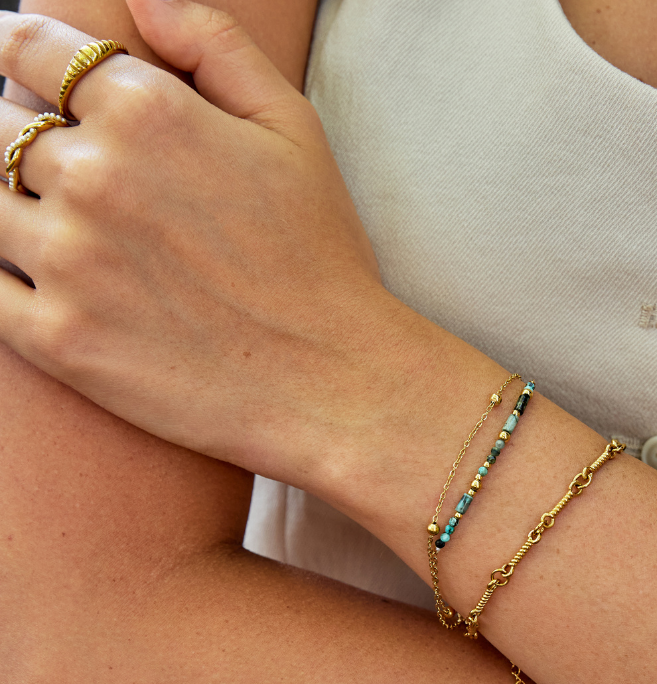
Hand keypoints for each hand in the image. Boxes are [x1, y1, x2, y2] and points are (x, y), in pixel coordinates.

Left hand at [0, 0, 411, 486]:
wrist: (334, 382)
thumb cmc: (323, 259)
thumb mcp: (295, 130)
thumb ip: (215, 43)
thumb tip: (143, 1)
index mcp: (147, 112)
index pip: (27, 47)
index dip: (22, 54)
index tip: (29, 75)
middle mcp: (93, 177)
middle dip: (21, 136)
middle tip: (68, 173)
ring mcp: (68, 262)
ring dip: (12, 206)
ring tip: (67, 230)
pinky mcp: (58, 339)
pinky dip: (6, 275)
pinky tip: (49, 280)